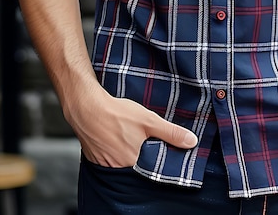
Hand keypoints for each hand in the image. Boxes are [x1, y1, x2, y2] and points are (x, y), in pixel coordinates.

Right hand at [64, 83, 197, 167]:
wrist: (86, 108)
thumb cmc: (117, 114)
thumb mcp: (149, 120)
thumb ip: (170, 133)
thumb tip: (191, 142)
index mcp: (134, 163)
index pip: (153, 169)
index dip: (159, 159)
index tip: (163, 149)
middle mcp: (120, 168)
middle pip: (139, 166)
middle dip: (145, 154)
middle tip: (144, 139)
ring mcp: (106, 165)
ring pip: (125, 162)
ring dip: (130, 153)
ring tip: (131, 136)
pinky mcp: (96, 159)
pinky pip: (112, 159)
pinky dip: (117, 151)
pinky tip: (118, 138)